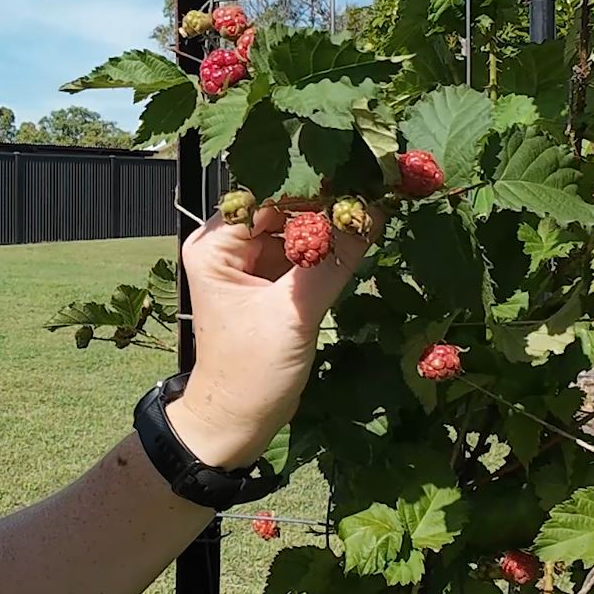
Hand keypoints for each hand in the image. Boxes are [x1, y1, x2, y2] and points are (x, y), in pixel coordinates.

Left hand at [166, 203, 380, 469]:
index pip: (266, 195)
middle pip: (283, 205)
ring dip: (333, 219)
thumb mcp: (294, 315)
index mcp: (214, 245)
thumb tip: (373, 209)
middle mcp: (228, 245)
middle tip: (379, 183)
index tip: (359, 171)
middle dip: (328, 198)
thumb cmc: (252, 372)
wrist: (238, 422)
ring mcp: (250, 262)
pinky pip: (305, 250)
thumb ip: (333, 261)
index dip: (312, 183)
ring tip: (379, 202)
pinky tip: (365, 232)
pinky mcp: (271, 281)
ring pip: (298, 226)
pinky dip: (331, 244)